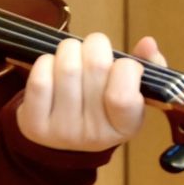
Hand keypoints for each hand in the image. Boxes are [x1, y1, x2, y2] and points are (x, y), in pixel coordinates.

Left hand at [16, 33, 162, 152]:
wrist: (65, 141)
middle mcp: (95, 134)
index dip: (125, 66)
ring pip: (67, 67)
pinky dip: (47, 62)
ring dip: (70, 49)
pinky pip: (40, 79)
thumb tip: (148, 43)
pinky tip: (53, 67)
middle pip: (96, 67)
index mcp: (125, 126)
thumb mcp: (133, 93)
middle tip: (94, 49)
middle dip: (96, 45)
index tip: (122, 64)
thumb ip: (148, 66)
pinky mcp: (35, 124)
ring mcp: (63, 131)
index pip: (125, 93)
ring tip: (74, 55)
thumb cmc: (105, 106)